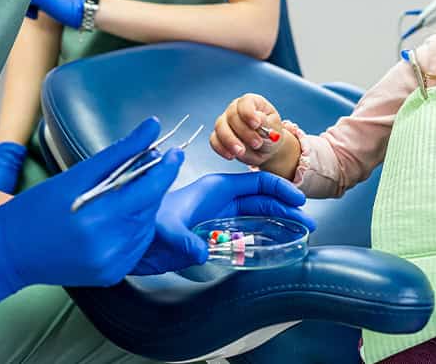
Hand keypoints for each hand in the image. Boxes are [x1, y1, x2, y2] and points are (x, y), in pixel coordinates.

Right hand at [0, 118, 181, 323]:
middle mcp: (109, 246)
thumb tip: (153, 126)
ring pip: (147, 228)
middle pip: (150, 209)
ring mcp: (112, 266)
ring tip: (126, 193)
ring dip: (144, 207)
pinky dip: (135, 228)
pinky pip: (137, 246)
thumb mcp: (76, 175)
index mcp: (97, 218)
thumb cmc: (37, 208)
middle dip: (153, 186)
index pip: (148, 190)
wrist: (8, 252)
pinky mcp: (112, 276)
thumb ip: (121, 152)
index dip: (166, 169)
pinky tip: (118, 217)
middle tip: (148, 166)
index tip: (175, 152)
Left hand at [132, 171, 315, 274]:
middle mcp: (219, 200)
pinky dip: (263, 236)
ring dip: (278, 222)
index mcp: (214, 189)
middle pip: (261, 200)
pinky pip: (244, 232)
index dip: (280, 189)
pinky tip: (275, 244)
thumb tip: (202, 252)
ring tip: (299, 233)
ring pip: (255, 216)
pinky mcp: (212, 234)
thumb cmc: (146, 225)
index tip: (299, 200)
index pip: (256, 183)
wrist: (127, 238)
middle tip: (308, 224)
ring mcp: (216, 217)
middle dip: (286, 209)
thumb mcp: (164, 230)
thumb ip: (183, 240)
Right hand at [210, 93, 288, 166]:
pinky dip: (221, 148)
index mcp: (252, 102)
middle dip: (244, 132)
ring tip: (242, 152)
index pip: (246, 102)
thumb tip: (258, 117)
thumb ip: (267, 123)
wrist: (265, 149)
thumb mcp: (275, 128)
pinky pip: (214, 140)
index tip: (256, 125)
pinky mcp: (218, 136)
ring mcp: (225, 122)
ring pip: (220, 127)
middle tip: (257, 143)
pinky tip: (231, 156)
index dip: (249, 113)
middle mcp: (235, 109)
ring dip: (230, 141)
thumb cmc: (271, 135)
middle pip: (232, 115)